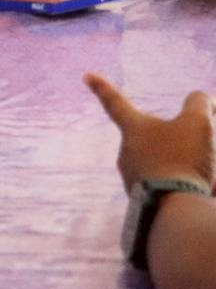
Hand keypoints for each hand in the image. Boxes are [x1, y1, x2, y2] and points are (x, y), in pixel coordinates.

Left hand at [84, 72, 215, 191]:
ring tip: (204, 180)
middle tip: (201, 154)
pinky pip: (168, 190)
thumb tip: (202, 98)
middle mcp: (127, 153)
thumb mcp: (197, 124)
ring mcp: (133, 179)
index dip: (102, 87)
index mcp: (133, 129)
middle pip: (151, 141)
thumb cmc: (182, 159)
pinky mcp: (144, 203)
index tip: (86, 75)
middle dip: (177, 146)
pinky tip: (200, 196)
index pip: (115, 102)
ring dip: (186, 170)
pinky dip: (186, 190)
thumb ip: (198, 104)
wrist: (176, 212)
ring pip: (164, 167)